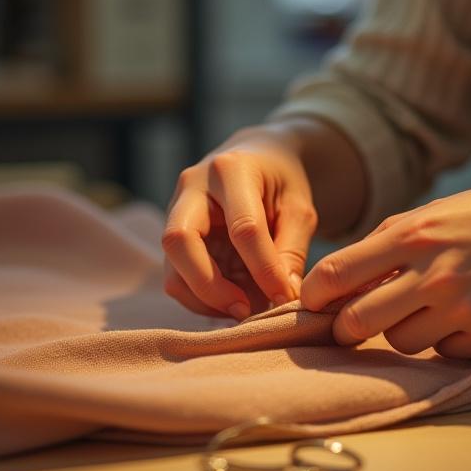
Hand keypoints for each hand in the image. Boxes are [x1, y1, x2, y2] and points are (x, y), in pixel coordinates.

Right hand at [163, 126, 317, 319]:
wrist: (256, 159)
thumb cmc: (281, 182)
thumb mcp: (299, 209)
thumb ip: (292, 250)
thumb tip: (284, 296)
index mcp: (231, 170)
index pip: (243, 228)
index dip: (265, 269)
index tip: (285, 297)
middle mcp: (192, 187)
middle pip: (180, 242)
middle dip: (212, 287)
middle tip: (246, 311)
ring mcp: (175, 213)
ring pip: (171, 269)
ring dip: (206, 301)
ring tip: (244, 310)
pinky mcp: (173, 238)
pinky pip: (176, 279)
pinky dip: (202, 301)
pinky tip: (232, 302)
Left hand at [301, 173, 470, 357]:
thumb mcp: (435, 212)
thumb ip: (388, 242)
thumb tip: (342, 277)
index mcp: (412, 234)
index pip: (336, 274)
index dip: (313, 295)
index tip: (311, 303)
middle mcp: (433, 271)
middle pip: (357, 322)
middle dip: (345, 329)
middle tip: (349, 326)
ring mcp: (462, 305)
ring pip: (399, 344)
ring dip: (400, 333)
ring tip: (422, 311)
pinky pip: (443, 353)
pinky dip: (444, 342)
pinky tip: (462, 317)